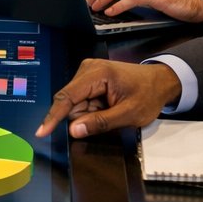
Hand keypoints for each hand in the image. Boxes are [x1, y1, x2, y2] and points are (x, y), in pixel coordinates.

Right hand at [35, 58, 181, 138]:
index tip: (42, 132)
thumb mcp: (129, 114)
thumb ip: (100, 123)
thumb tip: (74, 130)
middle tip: (109, 117)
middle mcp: (88, 69)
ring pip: (75, 103)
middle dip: (83, 116)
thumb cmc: (149, 95)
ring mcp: (87, 73)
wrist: (161, 82)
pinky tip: (107, 107)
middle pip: (70, 102)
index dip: (54, 116)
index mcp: (98, 74)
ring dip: (89, 113)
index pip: (67, 97)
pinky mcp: (89, 79)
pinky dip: (91, 109)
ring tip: (112, 110)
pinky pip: (81, 100)